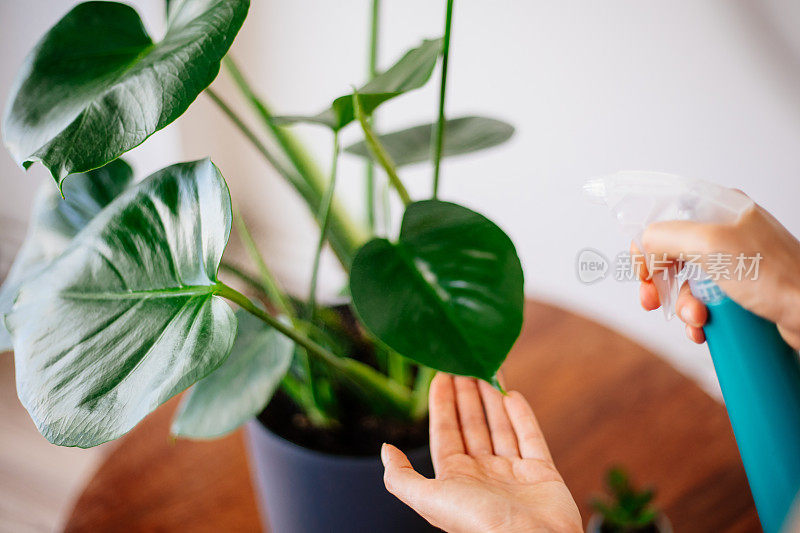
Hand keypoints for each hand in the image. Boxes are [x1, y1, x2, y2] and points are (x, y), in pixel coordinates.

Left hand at [381, 373, 581, 532]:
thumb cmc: (478, 524)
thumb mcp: (430, 499)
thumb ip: (401, 477)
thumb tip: (385, 449)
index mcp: (456, 479)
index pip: (446, 433)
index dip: (442, 404)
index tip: (440, 376)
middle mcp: (484, 473)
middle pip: (472, 425)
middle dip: (466, 395)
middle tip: (463, 363)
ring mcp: (513, 472)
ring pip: (500, 426)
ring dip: (492, 398)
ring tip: (486, 369)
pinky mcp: (542, 473)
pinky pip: (530, 437)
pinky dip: (521, 415)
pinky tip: (512, 394)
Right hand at [635, 196, 799, 348]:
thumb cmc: (777, 278)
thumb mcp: (710, 244)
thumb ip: (666, 236)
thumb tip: (645, 247)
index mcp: (720, 210)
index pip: (666, 220)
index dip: (647, 247)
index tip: (643, 272)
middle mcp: (727, 234)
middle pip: (671, 255)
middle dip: (660, 283)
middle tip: (654, 300)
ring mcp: (735, 264)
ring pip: (687, 284)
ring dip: (682, 306)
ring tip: (696, 320)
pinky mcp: (742, 292)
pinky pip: (705, 304)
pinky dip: (697, 320)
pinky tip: (703, 330)